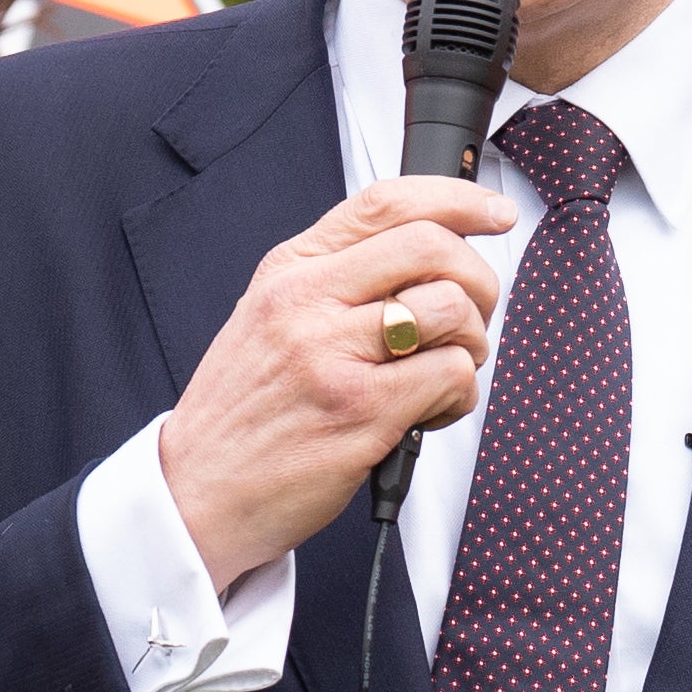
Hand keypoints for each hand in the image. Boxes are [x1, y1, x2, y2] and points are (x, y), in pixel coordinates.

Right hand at [155, 176, 509, 587]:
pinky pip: (450, 375)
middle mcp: (307, 302)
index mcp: (289, 270)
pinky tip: (430, 413)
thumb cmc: (243, 413)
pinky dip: (459, 396)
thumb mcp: (267, 319)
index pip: (386, 203)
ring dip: (471, 344)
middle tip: (472, 317)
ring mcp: (332, 355)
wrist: (197, 492)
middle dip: (479, 281)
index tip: (494, 213)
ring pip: (451, 310)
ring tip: (443, 373)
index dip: (457, 199)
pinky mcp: (360, 411)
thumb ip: (334, 281)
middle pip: (433, 248)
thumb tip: (427, 257)